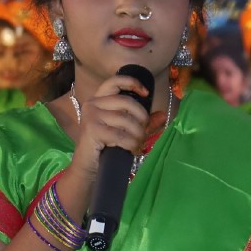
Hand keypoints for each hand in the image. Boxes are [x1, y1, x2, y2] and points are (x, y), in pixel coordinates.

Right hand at [66, 70, 156, 187]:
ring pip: (125, 119)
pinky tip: (132, 150)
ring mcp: (91, 116)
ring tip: (138, 144)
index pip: (114, 82)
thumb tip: (162, 115)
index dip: (131, 83)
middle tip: (144, 132)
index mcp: (99, 100)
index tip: (146, 93)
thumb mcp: (127, 131)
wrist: (88, 168)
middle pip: (126, 102)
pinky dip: (131, 144)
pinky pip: (120, 135)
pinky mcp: (92, 130)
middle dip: (142, 117)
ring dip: (138, 134)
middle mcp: (92, 104)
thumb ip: (143, 122)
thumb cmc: (107, 148)